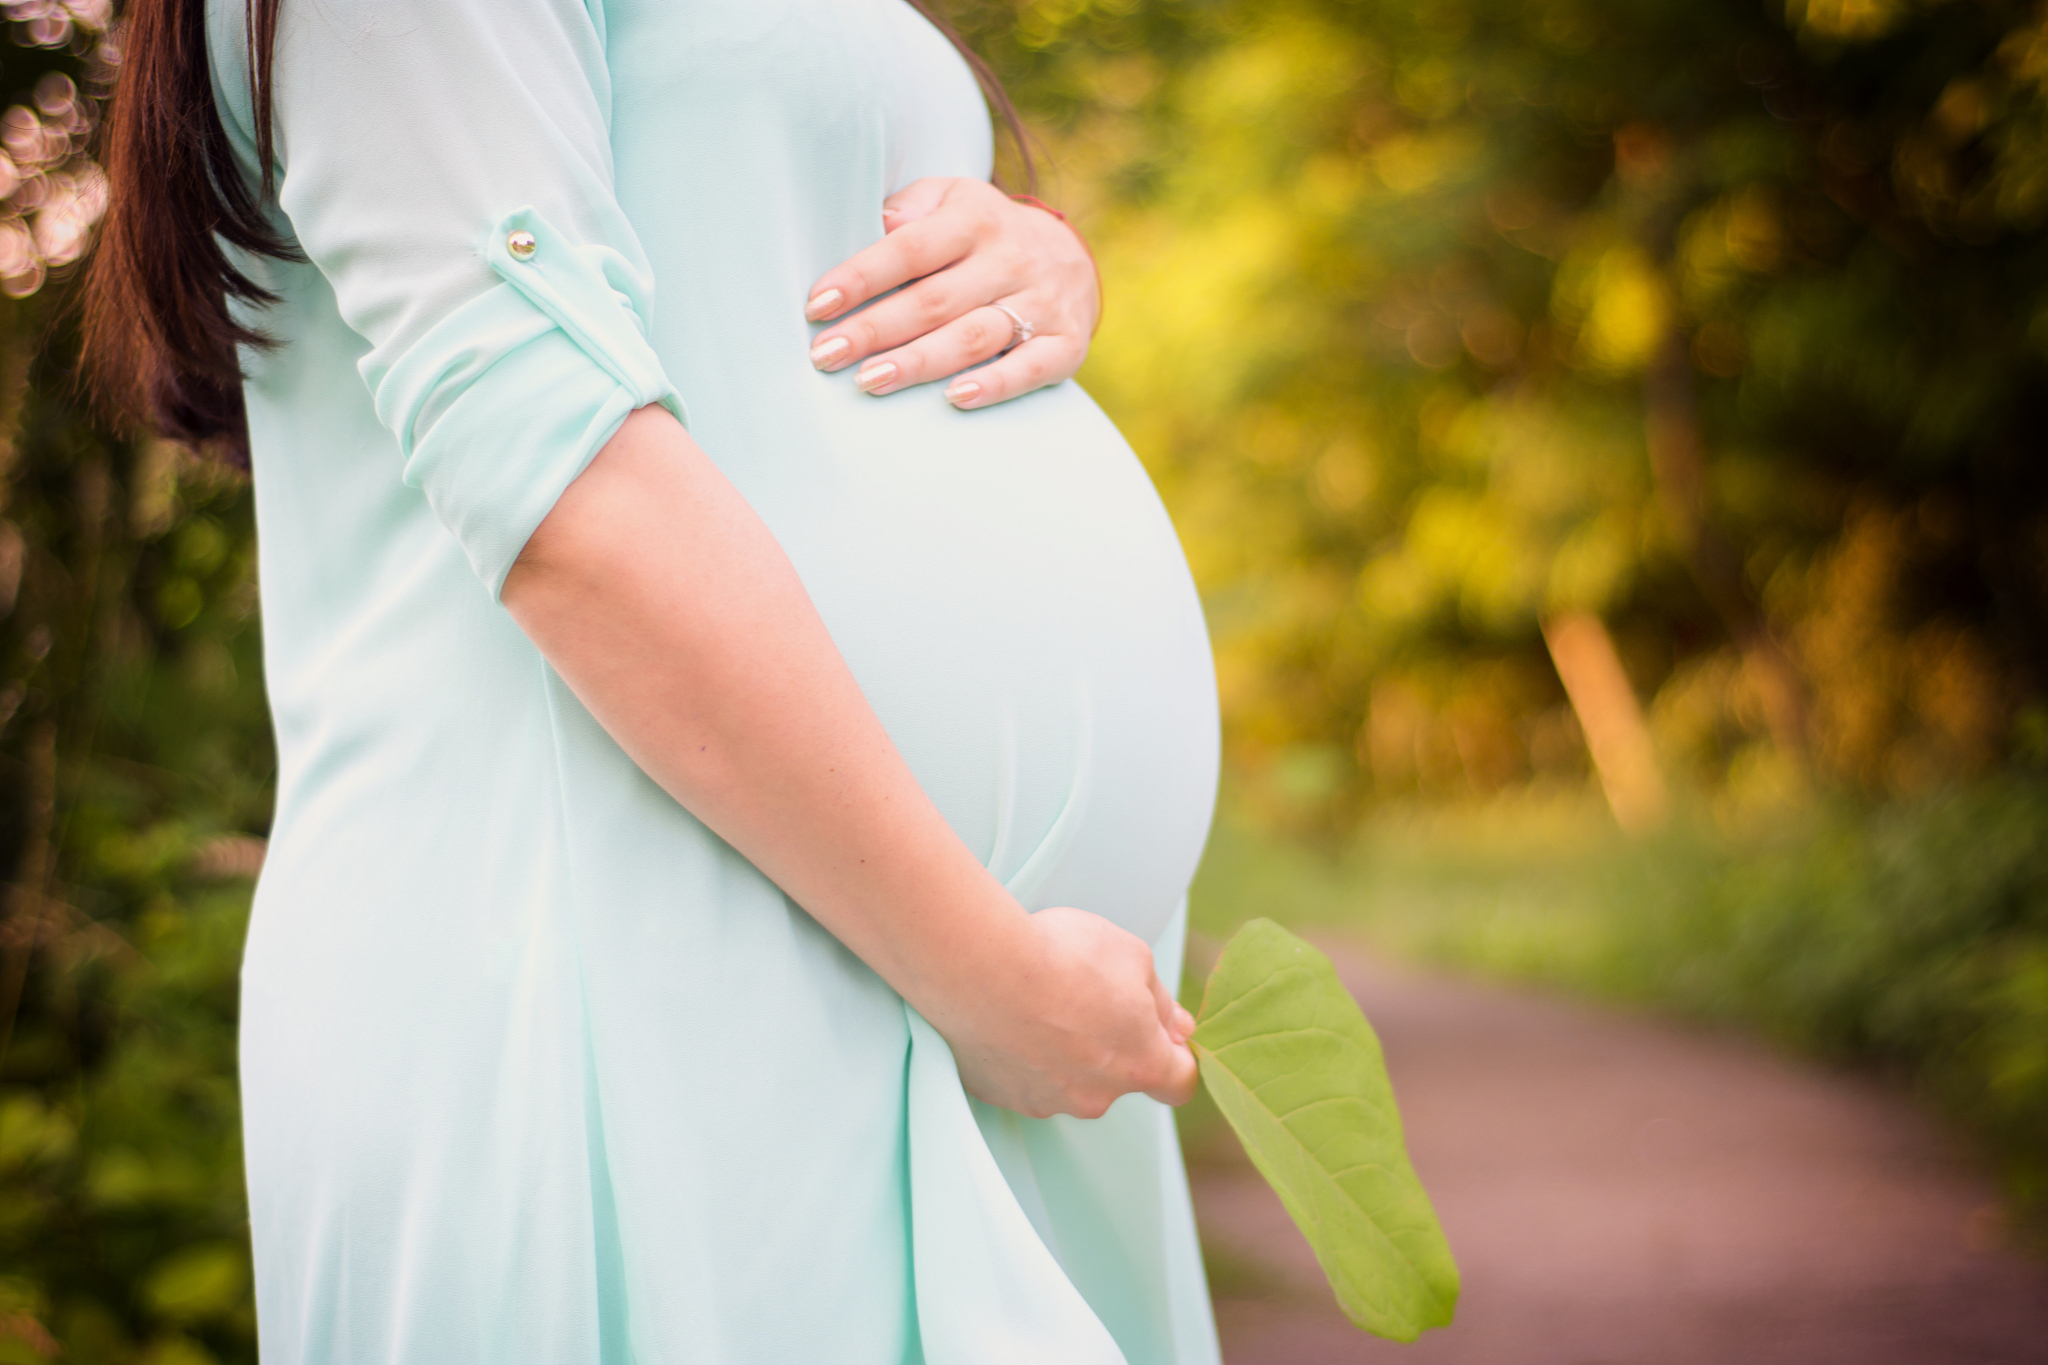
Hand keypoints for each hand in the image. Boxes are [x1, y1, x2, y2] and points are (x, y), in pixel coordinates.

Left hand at [803, 177, 1099, 409]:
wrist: (1072, 257)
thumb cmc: (984, 233)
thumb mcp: (951, 199)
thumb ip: (911, 207)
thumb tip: (879, 222)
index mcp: (975, 220)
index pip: (911, 249)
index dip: (863, 277)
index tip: (818, 305)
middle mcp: (1010, 259)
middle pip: (934, 300)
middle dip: (875, 330)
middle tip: (826, 355)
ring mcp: (1041, 303)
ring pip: (973, 337)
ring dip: (919, 362)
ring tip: (870, 381)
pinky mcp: (1066, 343)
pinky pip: (1030, 367)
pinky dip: (995, 384)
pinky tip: (955, 398)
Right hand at [924, 905, 1198, 1119]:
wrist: (981, 966)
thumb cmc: (1062, 956)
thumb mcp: (1133, 956)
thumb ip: (1161, 1001)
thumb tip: (1178, 1028)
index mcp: (1140, 1064)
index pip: (1180, 1084)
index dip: (1176, 1057)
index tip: (1160, 1032)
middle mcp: (1095, 1097)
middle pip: (1117, 1079)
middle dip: (1109, 1045)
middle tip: (1084, 996)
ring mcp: (1044, 1101)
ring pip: (1067, 1080)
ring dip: (1062, 1051)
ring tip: (1037, 1002)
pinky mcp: (999, 1095)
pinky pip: (1021, 1077)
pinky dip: (1020, 1053)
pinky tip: (1007, 1015)